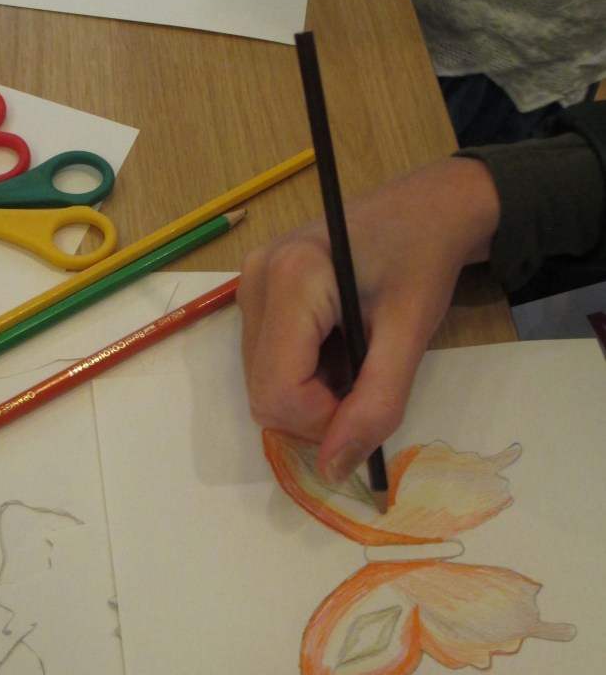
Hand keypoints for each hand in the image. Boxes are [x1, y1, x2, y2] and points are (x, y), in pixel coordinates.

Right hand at [236, 158, 500, 484]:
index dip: (321, 422)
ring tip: (355, 357)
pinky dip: (302, 373)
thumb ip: (375, 404)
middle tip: (367, 384)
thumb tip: (334, 468)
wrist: (426, 206)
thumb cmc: (425, 260)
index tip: (368, 407)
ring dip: (310, 393)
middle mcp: (255, 278)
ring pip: (261, 382)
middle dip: (315, 411)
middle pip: (263, 392)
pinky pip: (264, 360)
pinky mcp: (253, 289)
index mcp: (291, 278)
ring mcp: (248, 282)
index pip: (278, 391)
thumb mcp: (411, 334)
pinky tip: (336, 345)